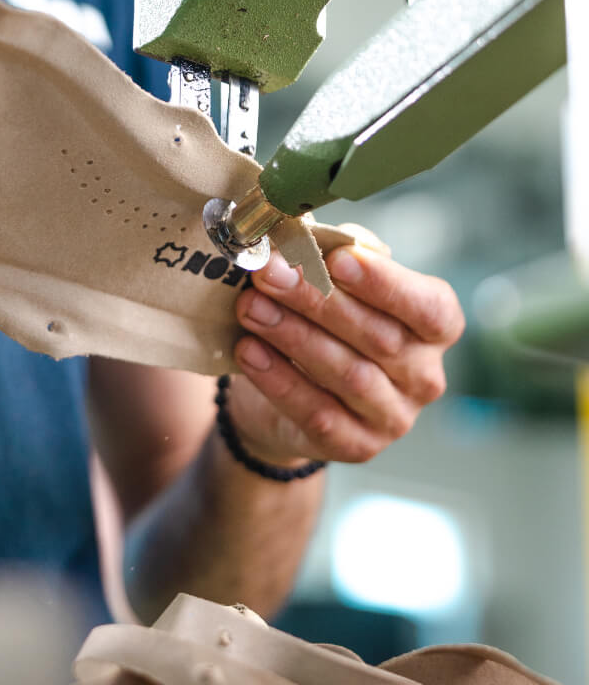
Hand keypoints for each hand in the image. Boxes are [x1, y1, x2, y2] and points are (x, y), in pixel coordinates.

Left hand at [230, 235, 464, 466]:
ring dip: (294, 337)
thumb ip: (340, 257)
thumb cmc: (324, 323)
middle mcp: (424, 376)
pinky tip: (249, 351)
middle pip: (379, 337)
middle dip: (319, 301)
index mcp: (435, 328)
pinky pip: (318, 414)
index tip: (338, 259)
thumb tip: (323, 237)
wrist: (289, 394)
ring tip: (250, 308)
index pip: (430, 308)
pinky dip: (280, 380)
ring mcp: (395, 417)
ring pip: (348, 375)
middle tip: (270, 273)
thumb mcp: (336, 284)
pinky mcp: (357, 446)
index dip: (386, 284)